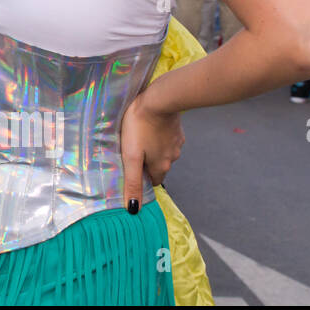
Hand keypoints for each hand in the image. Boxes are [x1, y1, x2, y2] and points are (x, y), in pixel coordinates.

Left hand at [119, 93, 183, 209]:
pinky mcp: (178, 129)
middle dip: (147, 162)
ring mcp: (177, 142)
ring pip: (164, 151)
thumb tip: (134, 209)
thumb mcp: (131, 156)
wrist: (159, 100)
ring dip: (153, 148)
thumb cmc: (139, 127)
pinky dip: (159, 136)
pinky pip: (167, 138)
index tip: (132, 169)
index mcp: (161, 166)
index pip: (154, 181)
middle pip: (158, 166)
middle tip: (132, 151)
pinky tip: (150, 127)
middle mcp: (173, 157)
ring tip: (139, 138)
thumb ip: (133, 181)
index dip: (143, 177)